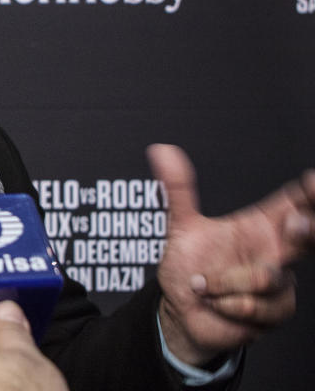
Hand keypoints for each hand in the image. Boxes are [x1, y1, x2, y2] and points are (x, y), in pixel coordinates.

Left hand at [151, 144, 314, 364]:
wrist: (182, 309)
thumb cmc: (190, 266)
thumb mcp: (182, 225)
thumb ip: (178, 188)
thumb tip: (161, 150)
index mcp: (261, 225)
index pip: (295, 202)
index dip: (310, 193)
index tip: (314, 182)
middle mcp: (276, 251)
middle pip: (307, 236)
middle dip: (307, 229)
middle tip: (296, 222)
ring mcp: (279, 282)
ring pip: (265, 278)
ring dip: (221, 282)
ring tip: (203, 283)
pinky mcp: (275, 310)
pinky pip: (251, 305)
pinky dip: (223, 303)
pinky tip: (215, 302)